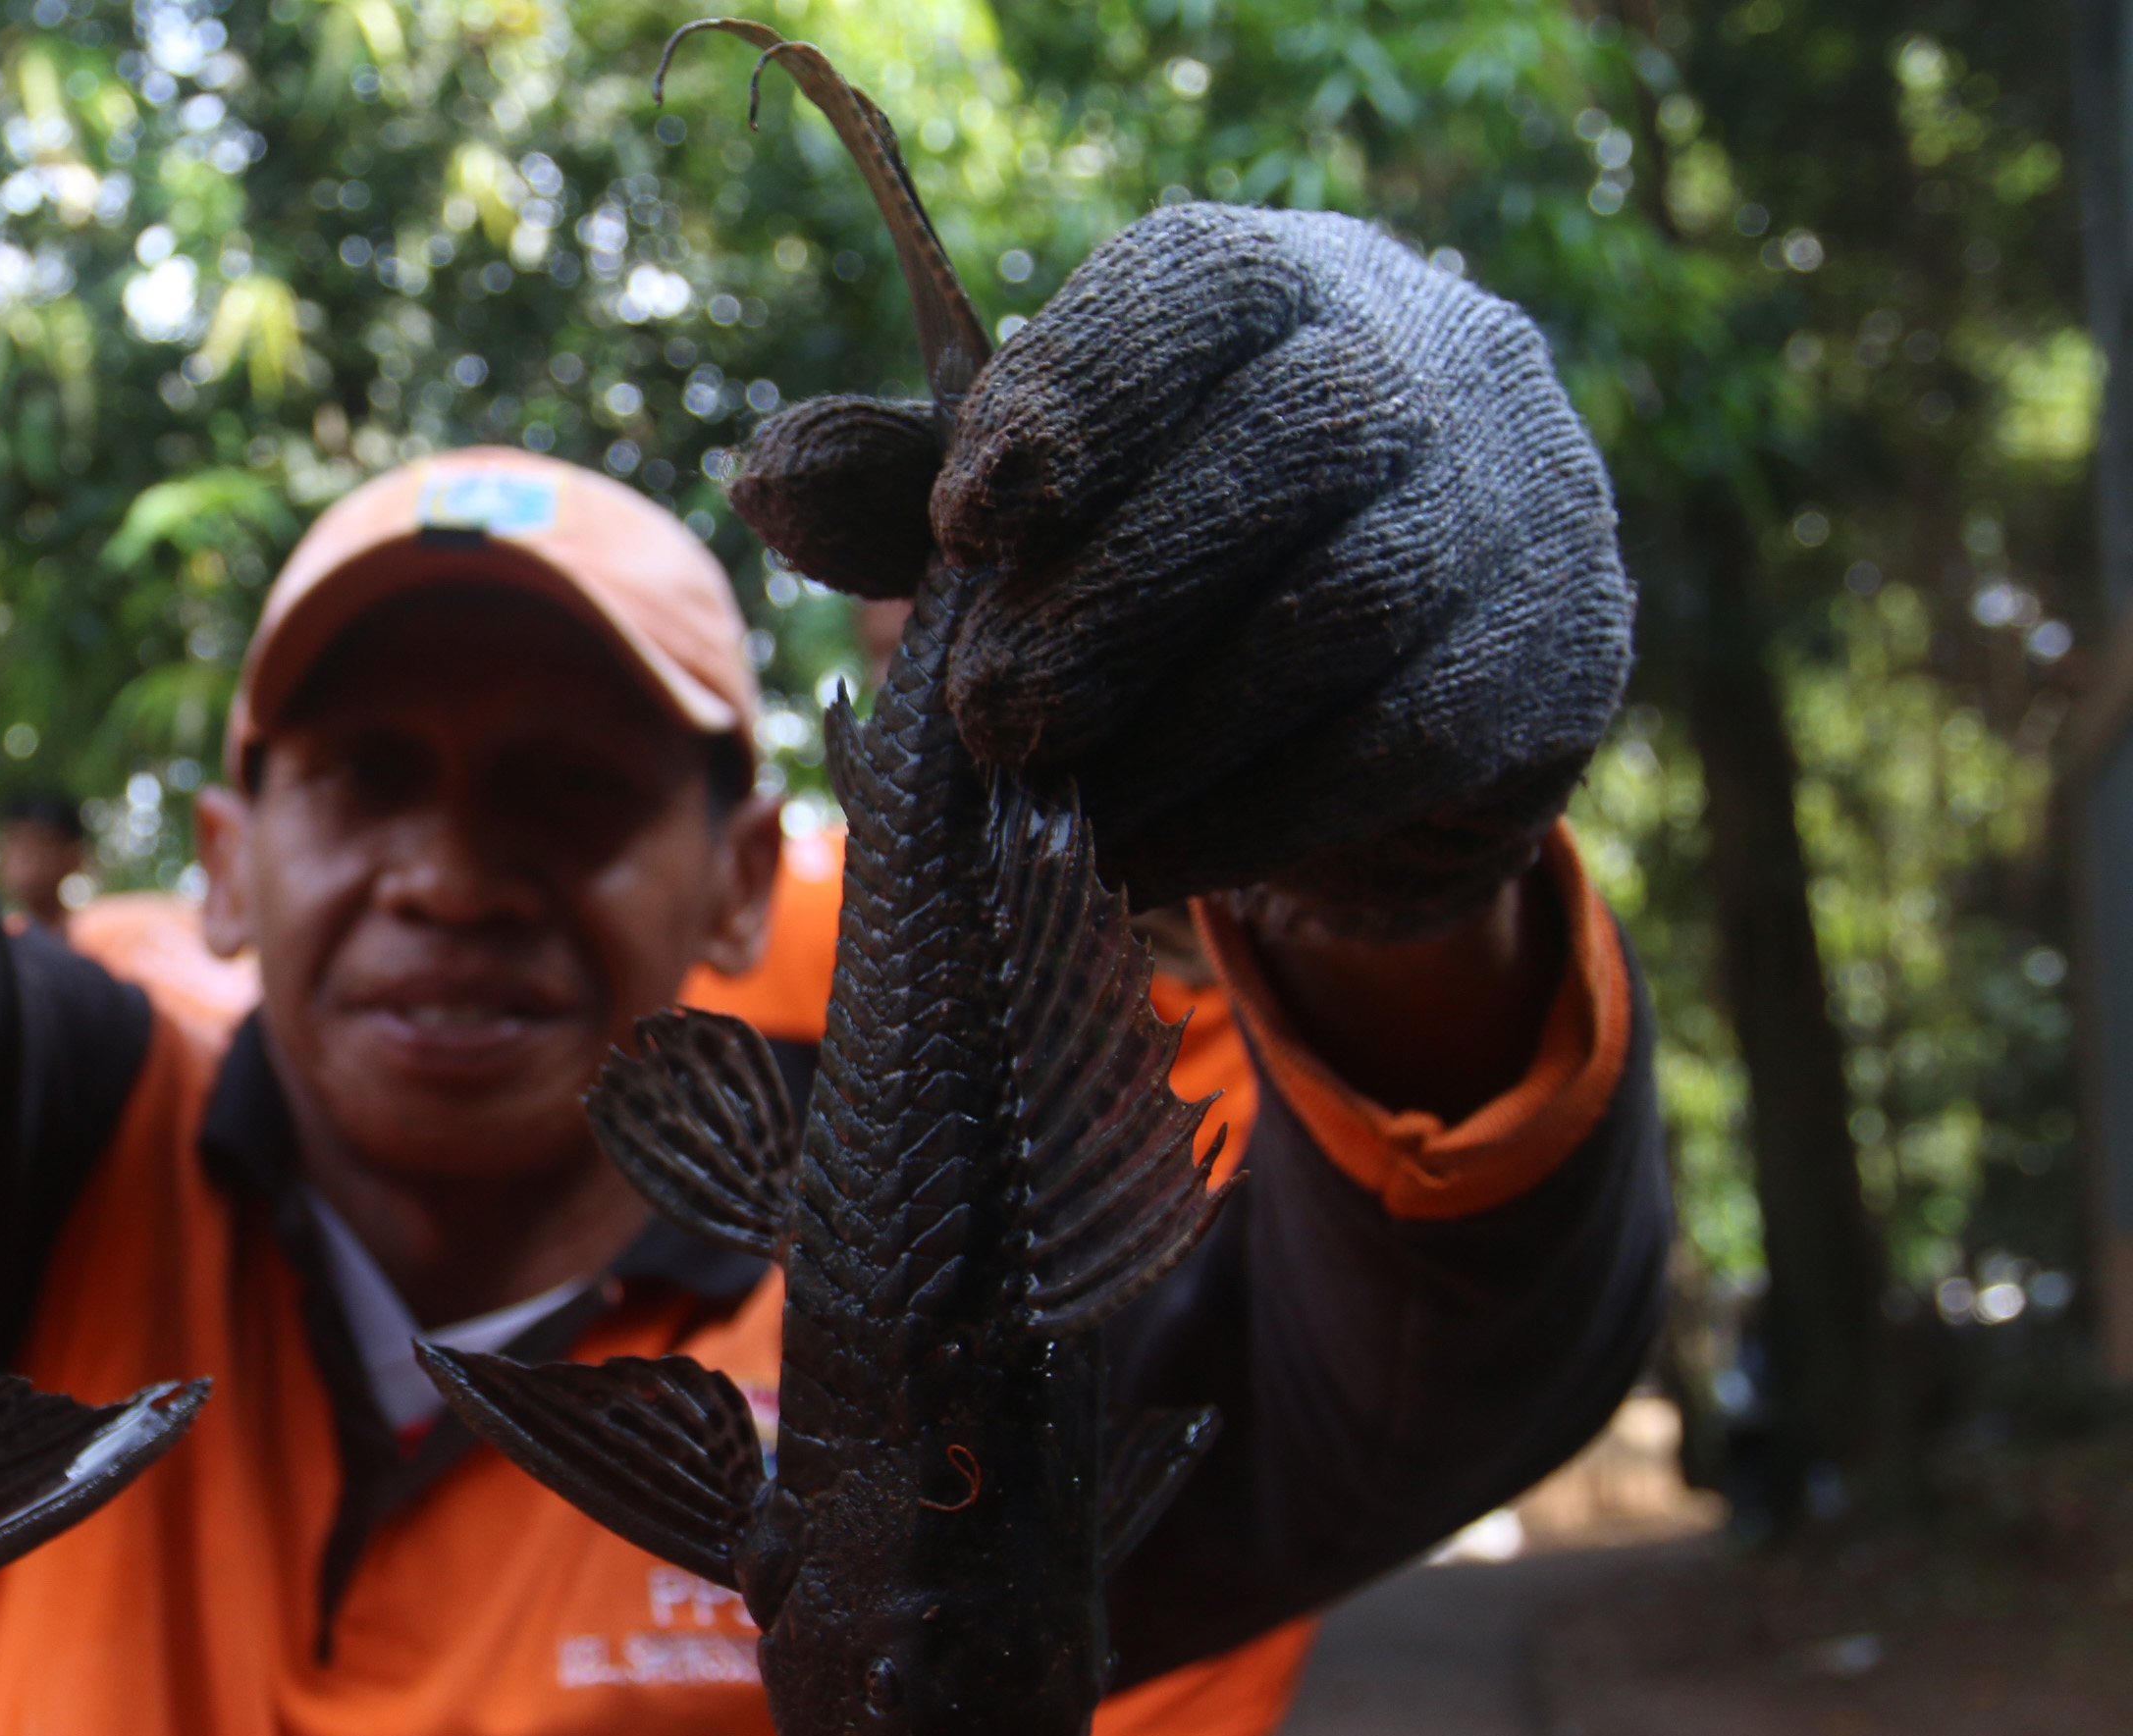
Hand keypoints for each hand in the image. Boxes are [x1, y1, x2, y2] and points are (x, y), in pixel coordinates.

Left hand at [735, 204, 1632, 935]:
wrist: (1393, 684)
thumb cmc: (1171, 557)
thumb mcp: (1039, 510)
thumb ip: (908, 488)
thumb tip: (768, 481)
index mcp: (1284, 285)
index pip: (1201, 288)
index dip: (1085, 396)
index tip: (969, 522)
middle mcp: (1430, 363)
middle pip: (1298, 442)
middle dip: (1123, 590)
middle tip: (992, 717)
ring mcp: (1516, 507)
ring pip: (1357, 601)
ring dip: (1179, 722)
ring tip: (1048, 807)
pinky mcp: (1557, 663)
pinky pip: (1408, 739)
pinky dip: (1254, 810)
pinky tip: (1140, 861)